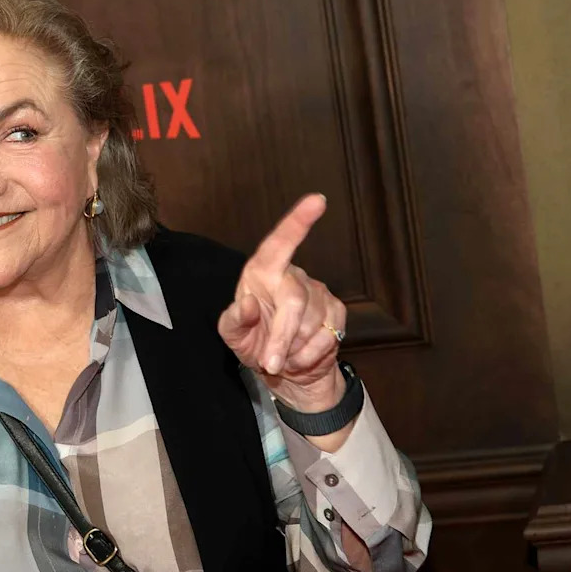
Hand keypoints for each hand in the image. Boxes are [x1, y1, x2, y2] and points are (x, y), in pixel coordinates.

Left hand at [217, 194, 345, 411]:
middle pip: (294, 301)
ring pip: (311, 324)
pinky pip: (328, 336)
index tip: (317, 200)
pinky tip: (299, 358)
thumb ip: (234, 321)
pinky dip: (310, 355)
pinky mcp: (337, 312)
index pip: (278, 244)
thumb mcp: (233, 337)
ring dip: (293, 349)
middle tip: (271, 363)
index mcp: (261, 273)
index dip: (297, 222)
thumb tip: (245, 303)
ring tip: (282, 356)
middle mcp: (292, 277)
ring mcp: (318, 293)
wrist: (284, 370)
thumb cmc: (253, 344)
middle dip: (281, 336)